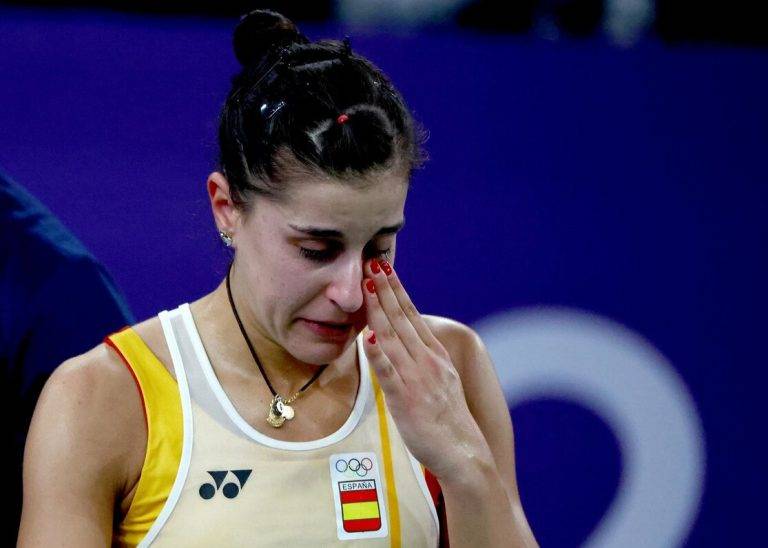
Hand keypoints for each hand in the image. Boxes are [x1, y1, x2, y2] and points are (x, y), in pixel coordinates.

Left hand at [361, 259, 488, 481]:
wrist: (464, 452)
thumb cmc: (447, 420)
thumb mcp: (439, 380)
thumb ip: (421, 359)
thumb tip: (401, 341)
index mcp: (434, 355)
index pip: (412, 315)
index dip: (396, 290)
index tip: (385, 268)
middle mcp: (426, 360)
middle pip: (401, 318)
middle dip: (385, 289)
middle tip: (371, 263)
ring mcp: (416, 378)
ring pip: (393, 337)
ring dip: (379, 310)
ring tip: (368, 286)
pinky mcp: (405, 400)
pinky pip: (389, 374)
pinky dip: (378, 355)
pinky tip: (368, 337)